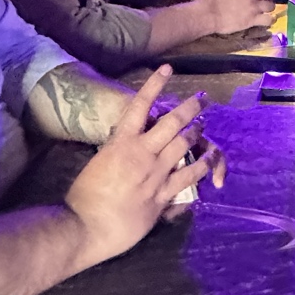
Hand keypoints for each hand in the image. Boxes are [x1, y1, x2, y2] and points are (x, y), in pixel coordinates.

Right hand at [65, 66, 211, 266]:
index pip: (140, 104)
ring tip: (204, 125)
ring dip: (197, 132)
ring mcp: (155, 173)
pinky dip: (201, 167)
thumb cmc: (85, 196)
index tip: (168, 69)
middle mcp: (142, 153)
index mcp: (121, 142)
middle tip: (202, 99)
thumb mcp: (99, 162)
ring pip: (184, 145)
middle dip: (191, 107)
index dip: (155, 84)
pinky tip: (209, 162)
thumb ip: (117, 150)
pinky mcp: (163, 195)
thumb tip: (127, 144)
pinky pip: (189, 177)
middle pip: (173, 122)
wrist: (86, 225)